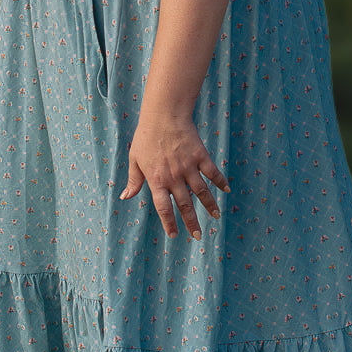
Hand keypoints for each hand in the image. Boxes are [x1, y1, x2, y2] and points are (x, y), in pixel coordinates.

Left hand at [120, 111, 229, 241]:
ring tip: (216, 217)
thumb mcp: (134, 159)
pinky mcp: (200, 156)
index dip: (169, 223)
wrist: (163, 115)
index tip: (174, 235)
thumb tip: (125, 196)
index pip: (164, 208)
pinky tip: (226, 190)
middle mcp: (174, 177)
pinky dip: (220, 182)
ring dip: (210, 206)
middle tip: (198, 236)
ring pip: (202, 192)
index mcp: (156, 180)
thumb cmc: (146, 137)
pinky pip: (212, 172)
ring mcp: (188, 167)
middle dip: (192, 222)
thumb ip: (133, 180)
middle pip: (185, 205)